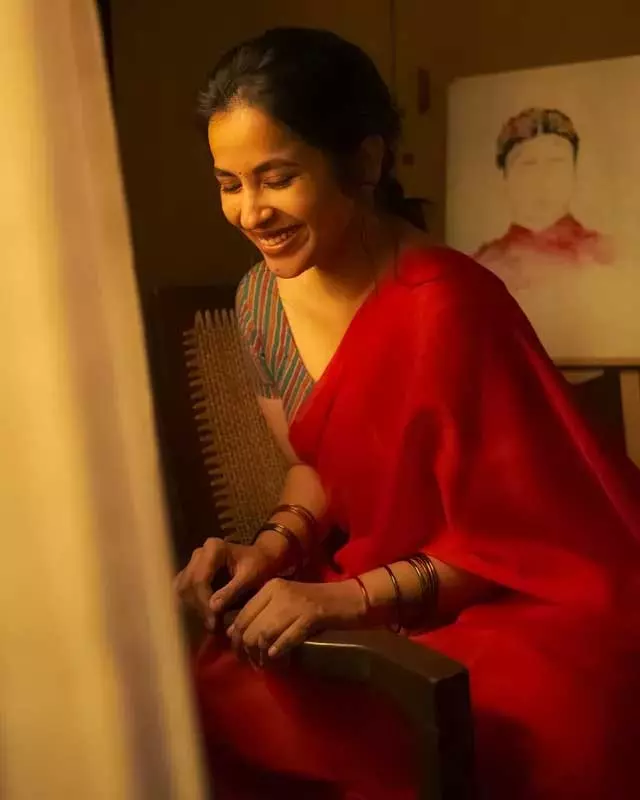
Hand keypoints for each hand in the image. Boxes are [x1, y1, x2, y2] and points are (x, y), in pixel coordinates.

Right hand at [174, 537, 283, 629]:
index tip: (213, 622)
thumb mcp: (251, 577)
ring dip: (193, 608)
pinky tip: (205, 617)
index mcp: (214, 548)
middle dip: (198, 607)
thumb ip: (233, 591)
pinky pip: (184, 591)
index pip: (200, 579)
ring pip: (182, 589)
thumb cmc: (259, 566)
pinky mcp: (191, 573)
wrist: (259, 559)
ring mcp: (193, 562)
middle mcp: (199, 553)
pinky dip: (193, 606)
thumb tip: (213, 608)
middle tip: (212, 626)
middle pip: (188, 584)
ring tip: (210, 623)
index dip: (204, 603)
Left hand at [227, 578, 365, 661]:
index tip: (240, 655)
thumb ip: (261, 613)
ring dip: (263, 656)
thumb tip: (233, 632)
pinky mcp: (312, 615)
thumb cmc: (316, 603)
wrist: (351, 598)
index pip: (242, 615)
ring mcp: (296, 603)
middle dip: (248, 651)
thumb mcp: (285, 603)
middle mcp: (279, 592)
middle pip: (251, 627)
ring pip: (265, 634)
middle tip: (254, 665)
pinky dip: (280, 651)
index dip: (237, 639)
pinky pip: (287, 638)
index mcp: (270, 587)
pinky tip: (281, 660)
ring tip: (267, 666)